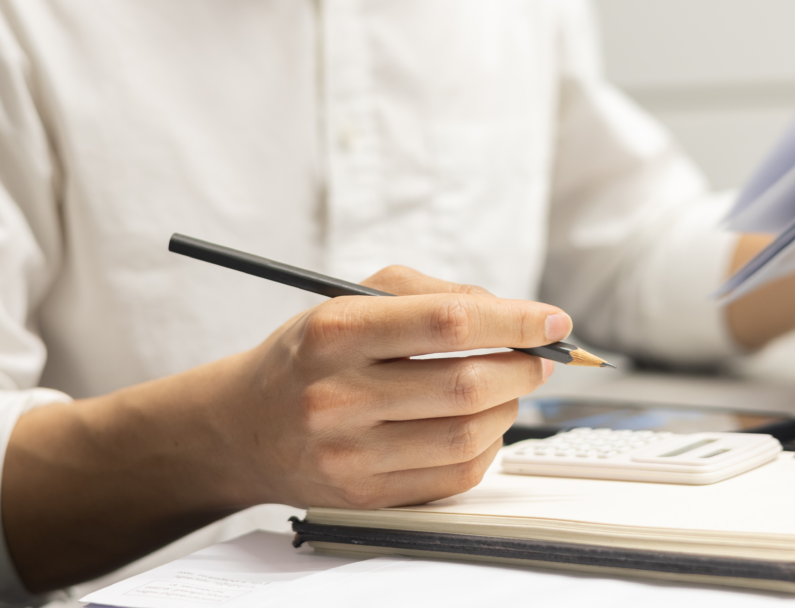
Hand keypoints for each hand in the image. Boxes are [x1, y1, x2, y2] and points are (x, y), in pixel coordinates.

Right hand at [3, 265, 570, 590]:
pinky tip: (478, 424)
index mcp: (333, 332)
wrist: (240, 429)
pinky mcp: (364, 497)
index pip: (448, 322)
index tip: (553, 321)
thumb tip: (514, 315)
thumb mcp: (349, 300)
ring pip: (470, 435)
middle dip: (523, 366)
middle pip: (467, 383)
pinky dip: (486, 447)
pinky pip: (455, 477)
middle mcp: (337, 396)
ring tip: (505, 387)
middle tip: (538, 356)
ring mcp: (349, 455)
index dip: (514, 320)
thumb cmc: (307, 355)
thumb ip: (430, 294)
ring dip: (509, 407)